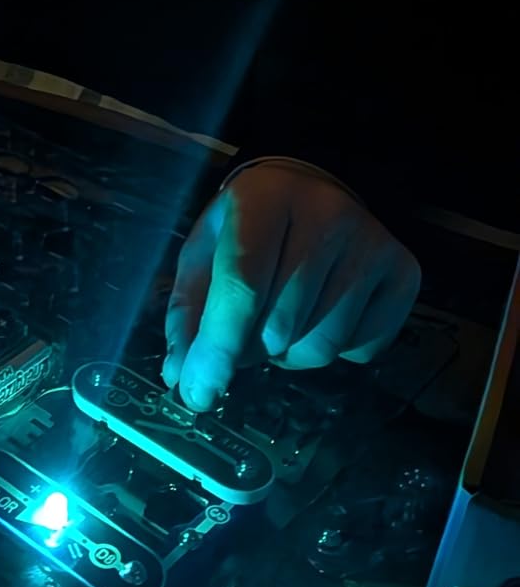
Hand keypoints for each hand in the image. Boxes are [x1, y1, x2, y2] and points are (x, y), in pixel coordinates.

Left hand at [163, 163, 420, 411]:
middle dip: (252, 348)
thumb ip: (189, 313)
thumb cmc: (249, 227)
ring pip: (320, 345)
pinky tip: (323, 312)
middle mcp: (327, 213)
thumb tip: (183, 376)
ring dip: (290, 353)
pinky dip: (333, 349)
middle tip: (248, 327)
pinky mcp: (403, 271)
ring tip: (284, 318)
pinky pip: (358, 349)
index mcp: (265, 197)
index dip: (218, 348)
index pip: (243, 286)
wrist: (310, 194)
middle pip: (279, 326)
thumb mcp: (205, 253)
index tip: (200, 392)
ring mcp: (372, 242)